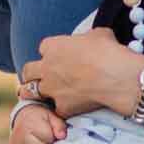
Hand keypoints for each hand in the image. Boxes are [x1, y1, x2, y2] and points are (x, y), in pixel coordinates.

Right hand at [8, 98, 66, 143]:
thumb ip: (59, 125)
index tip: (51, 134)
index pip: (47, 137)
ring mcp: (15, 142)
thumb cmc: (40, 118)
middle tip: (46, 140)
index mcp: (32, 121)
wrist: (24, 117)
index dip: (52, 137)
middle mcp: (21, 132)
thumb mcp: (52, 117)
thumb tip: (62, 136)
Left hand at [19, 30, 142, 118]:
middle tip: (42, 77)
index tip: (59, 56)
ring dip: (36, 93)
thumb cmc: (108, 51)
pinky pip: (56, 109)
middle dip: (32, 74)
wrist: (115, 76)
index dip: (51, 52)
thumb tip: (92, 40)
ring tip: (42, 96)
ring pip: (30, 92)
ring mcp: (52, 88)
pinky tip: (71, 108)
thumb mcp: (98, 34)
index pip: (43, 48)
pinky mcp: (62, 107)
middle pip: (28, 71)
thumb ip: (87, 38)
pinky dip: (63, 109)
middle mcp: (47, 67)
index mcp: (53, 47)